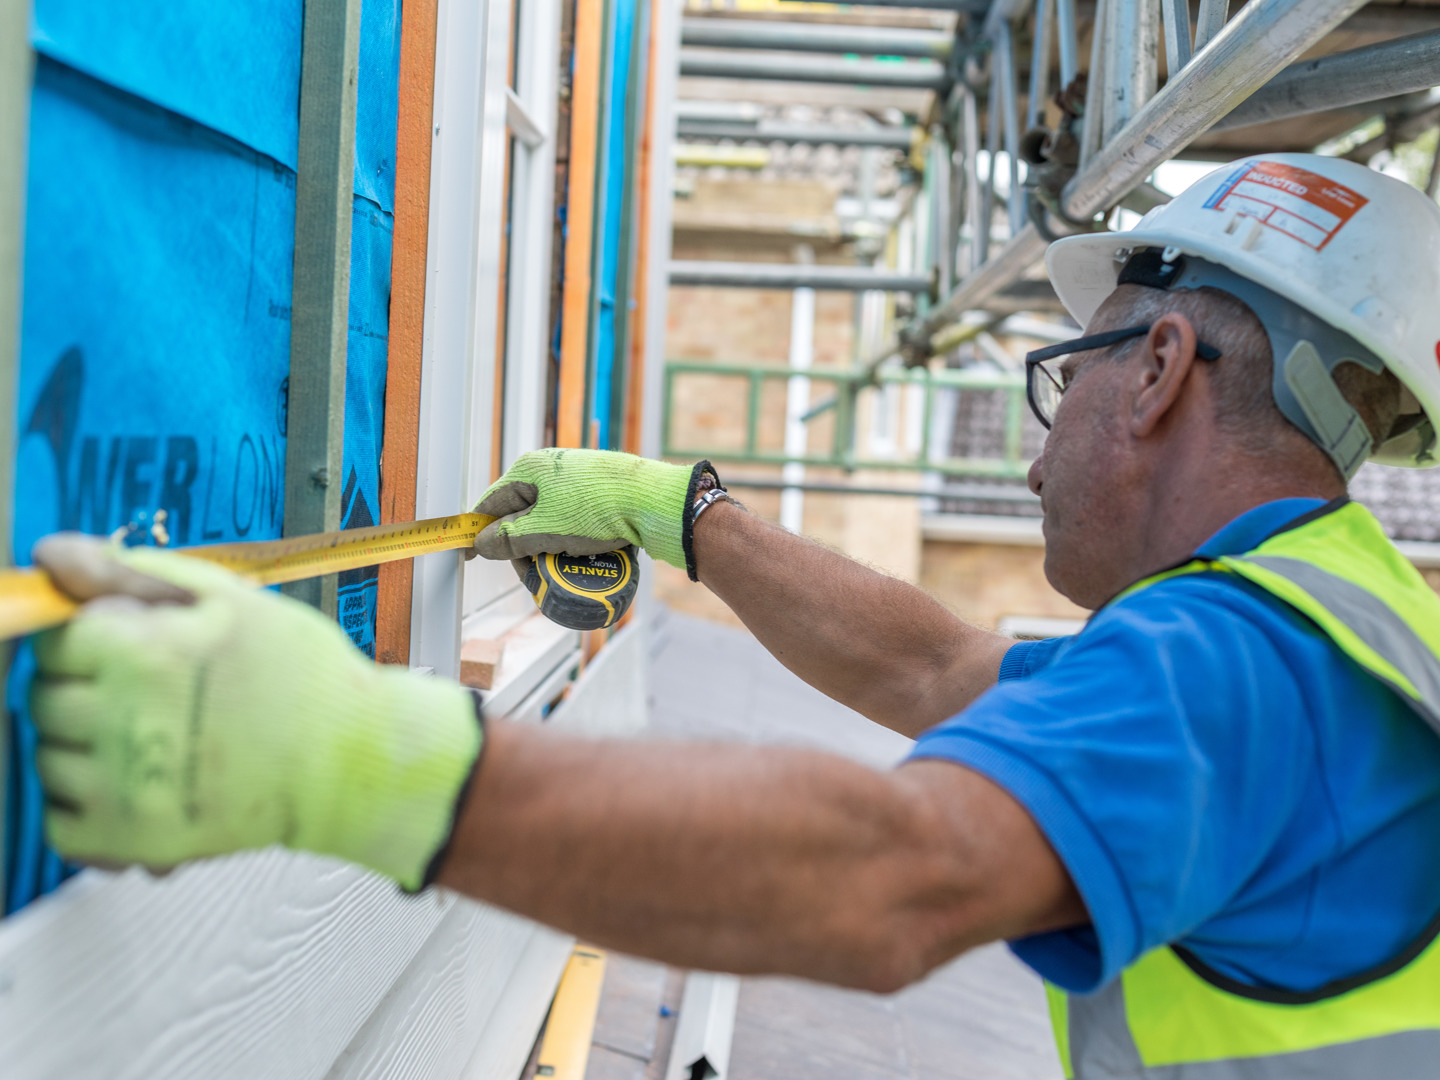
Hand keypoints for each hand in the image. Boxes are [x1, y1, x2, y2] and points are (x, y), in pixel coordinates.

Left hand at [30, 534, 482, 889]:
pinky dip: (84, 808)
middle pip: (43, 700)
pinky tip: (133, 783)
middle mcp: (122, 720)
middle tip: (142, 693)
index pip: (55, 641)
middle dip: (83, 689)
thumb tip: (50, 556)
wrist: (351, 760)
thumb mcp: (228, 599)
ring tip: (147, 738)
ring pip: (49, 761)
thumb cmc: (302, 675)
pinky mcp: (135, 839)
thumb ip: (132, 574)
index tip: (123, 649)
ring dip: (82, 748)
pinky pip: (62, 825)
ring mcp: (125, 785)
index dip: (88, 639)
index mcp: (140, 651)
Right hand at [473, 449, 715, 576]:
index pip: (491, 503)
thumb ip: (508, 540)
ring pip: (547, 521)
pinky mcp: (598, 492)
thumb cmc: (597, 510)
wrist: (653, 502)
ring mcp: (576, 479)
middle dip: (522, 547)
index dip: (479, 531)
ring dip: (547, 546)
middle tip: (533, 571)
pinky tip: (582, 553)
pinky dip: (570, 540)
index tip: (470, 554)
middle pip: (520, 515)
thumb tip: (481, 544)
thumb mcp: (544, 531)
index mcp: (530, 470)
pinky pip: (572, 521)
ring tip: (562, 563)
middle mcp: (550, 469)